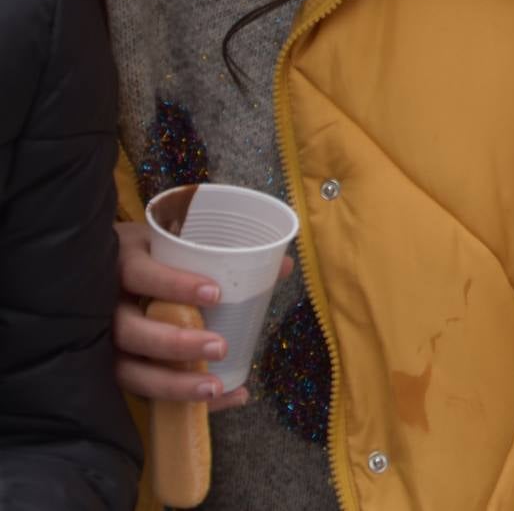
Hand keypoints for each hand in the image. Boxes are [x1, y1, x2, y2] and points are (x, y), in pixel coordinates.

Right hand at [114, 220, 291, 410]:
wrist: (96, 277)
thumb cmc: (151, 260)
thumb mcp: (176, 247)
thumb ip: (224, 256)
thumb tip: (282, 265)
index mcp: (122, 264)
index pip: (138, 274)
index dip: (172, 285)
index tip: (214, 293)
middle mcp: (104, 306)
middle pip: (129, 331)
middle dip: (173, 343)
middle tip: (219, 346)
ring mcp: (98, 342)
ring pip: (127, 370)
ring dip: (171, 383)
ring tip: (215, 387)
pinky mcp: (109, 370)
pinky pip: (142, 392)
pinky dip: (182, 401)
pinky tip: (224, 398)